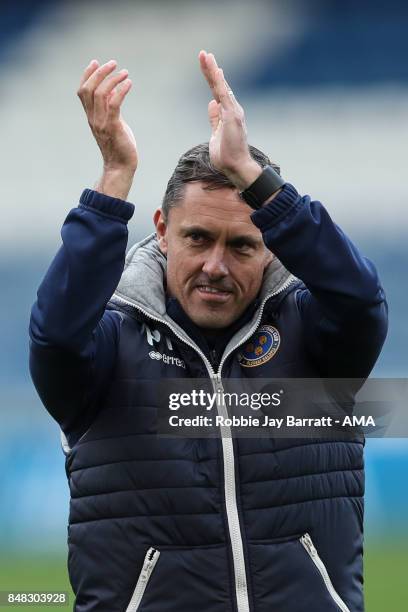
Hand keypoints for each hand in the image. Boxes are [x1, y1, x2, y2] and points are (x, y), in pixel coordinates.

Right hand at [77, 59, 137, 198]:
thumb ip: (111, 108)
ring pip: (100, 94)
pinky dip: (121, 91)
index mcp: (91, 117)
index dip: (87, 75)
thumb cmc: (119, 146)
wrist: (120, 167)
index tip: (95, 62)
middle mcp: (93, 119)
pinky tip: (129, 84)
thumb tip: (113, 90)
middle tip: (113, 63)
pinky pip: (114, 104)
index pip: (82, 92)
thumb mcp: (114, 123)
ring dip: (112, 79)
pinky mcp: (113, 127)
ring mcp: (101, 123)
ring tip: (124, 72)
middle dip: (99, 72)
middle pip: (88, 89)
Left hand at [199, 50, 261, 190]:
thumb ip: (215, 118)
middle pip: (219, 86)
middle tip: (203, 54)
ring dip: (213, 71)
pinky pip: (224, 96)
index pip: (217, 92)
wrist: (236, 166)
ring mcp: (233, 112)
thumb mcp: (216, 133)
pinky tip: (216, 71)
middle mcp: (232, 110)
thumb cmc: (227, 154)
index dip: (211, 78)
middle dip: (211, 69)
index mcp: (227, 113)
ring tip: (206, 56)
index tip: (206, 64)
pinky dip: (219, 83)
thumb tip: (211, 103)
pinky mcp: (232, 116)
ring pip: (221, 87)